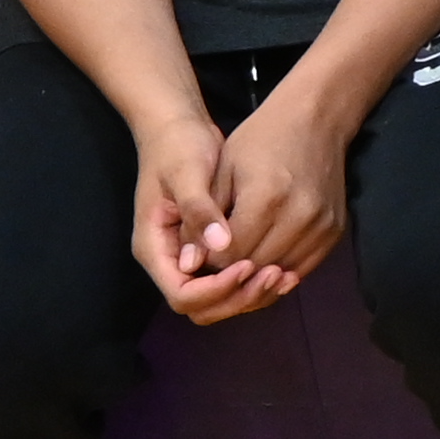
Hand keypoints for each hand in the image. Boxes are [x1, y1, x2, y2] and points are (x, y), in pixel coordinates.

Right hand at [126, 110, 288, 325]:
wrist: (178, 131)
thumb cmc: (178, 148)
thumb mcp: (186, 174)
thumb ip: (199, 211)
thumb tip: (218, 248)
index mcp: (154, 248)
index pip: (183, 296)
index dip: (217, 289)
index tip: (248, 266)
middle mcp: (170, 262)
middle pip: (203, 307)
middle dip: (239, 297)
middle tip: (274, 275)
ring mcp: (191, 261)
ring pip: (221, 300)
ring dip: (252, 294)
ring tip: (284, 274)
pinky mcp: (211, 254)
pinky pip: (233, 284)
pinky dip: (256, 283)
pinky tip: (285, 268)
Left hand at [205, 83, 357, 283]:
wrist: (316, 120)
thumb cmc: (261, 140)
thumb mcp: (222, 170)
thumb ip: (203, 218)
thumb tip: (188, 264)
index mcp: (266, 198)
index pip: (229, 254)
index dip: (210, 257)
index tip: (203, 247)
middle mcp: (299, 216)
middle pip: (255, 266)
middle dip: (232, 266)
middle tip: (220, 251)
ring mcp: (322, 225)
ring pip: (280, 271)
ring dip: (258, 270)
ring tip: (243, 252)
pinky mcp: (336, 231)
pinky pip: (304, 266)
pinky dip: (282, 266)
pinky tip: (268, 252)